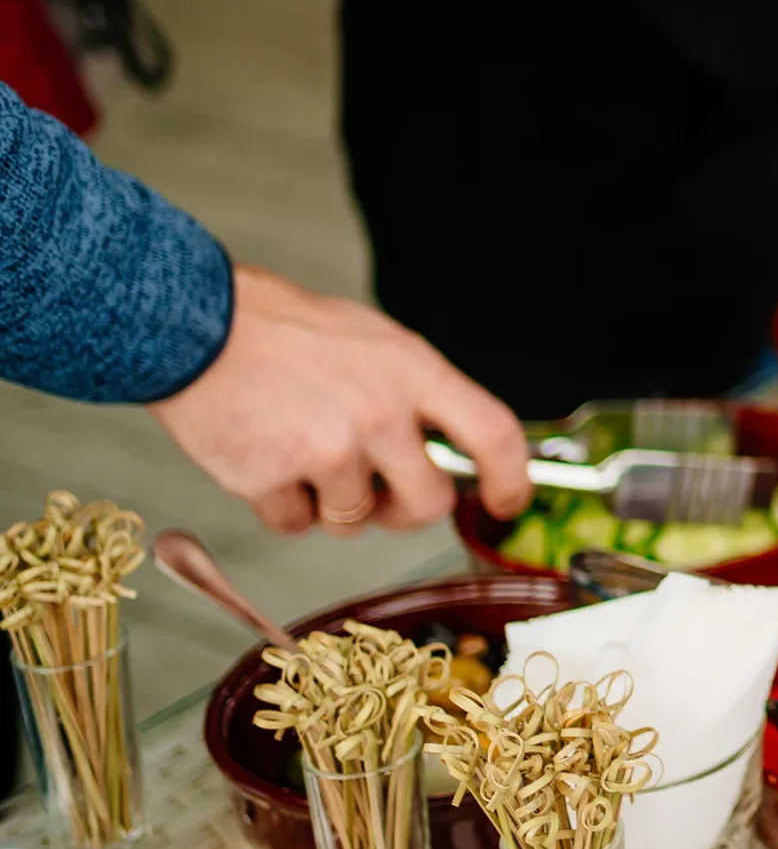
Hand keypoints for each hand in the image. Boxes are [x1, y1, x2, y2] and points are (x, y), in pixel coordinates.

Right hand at [150, 265, 531, 533]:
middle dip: (404, 511)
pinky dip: (283, 505)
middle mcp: (379, 414)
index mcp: (414, 372)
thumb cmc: (287, 332)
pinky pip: (294, 524)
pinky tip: (265, 459)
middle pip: (428, 503)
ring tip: (302, 452)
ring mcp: (327, 449)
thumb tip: (451, 452)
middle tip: (379, 496)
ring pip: (353, 521)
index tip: (506, 504)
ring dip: (332, 504)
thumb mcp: (378, 342)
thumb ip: (418, 396)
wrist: (194, 324)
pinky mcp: (271, 479)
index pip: (493, 434)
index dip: (511, 480)